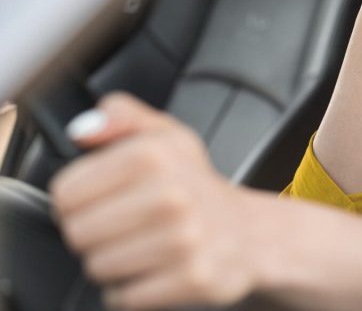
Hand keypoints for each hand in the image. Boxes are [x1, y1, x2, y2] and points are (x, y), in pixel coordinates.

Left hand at [49, 93, 265, 308]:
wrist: (248, 234)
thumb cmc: (197, 187)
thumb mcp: (166, 135)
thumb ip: (122, 116)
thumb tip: (83, 130)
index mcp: (155, 155)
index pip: (65, 193)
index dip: (75, 200)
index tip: (100, 200)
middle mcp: (172, 195)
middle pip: (77, 233)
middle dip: (93, 234)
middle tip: (124, 226)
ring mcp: (184, 240)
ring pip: (98, 266)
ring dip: (113, 263)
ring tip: (142, 247)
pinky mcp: (192, 279)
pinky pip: (126, 297)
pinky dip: (133, 290)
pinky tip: (156, 269)